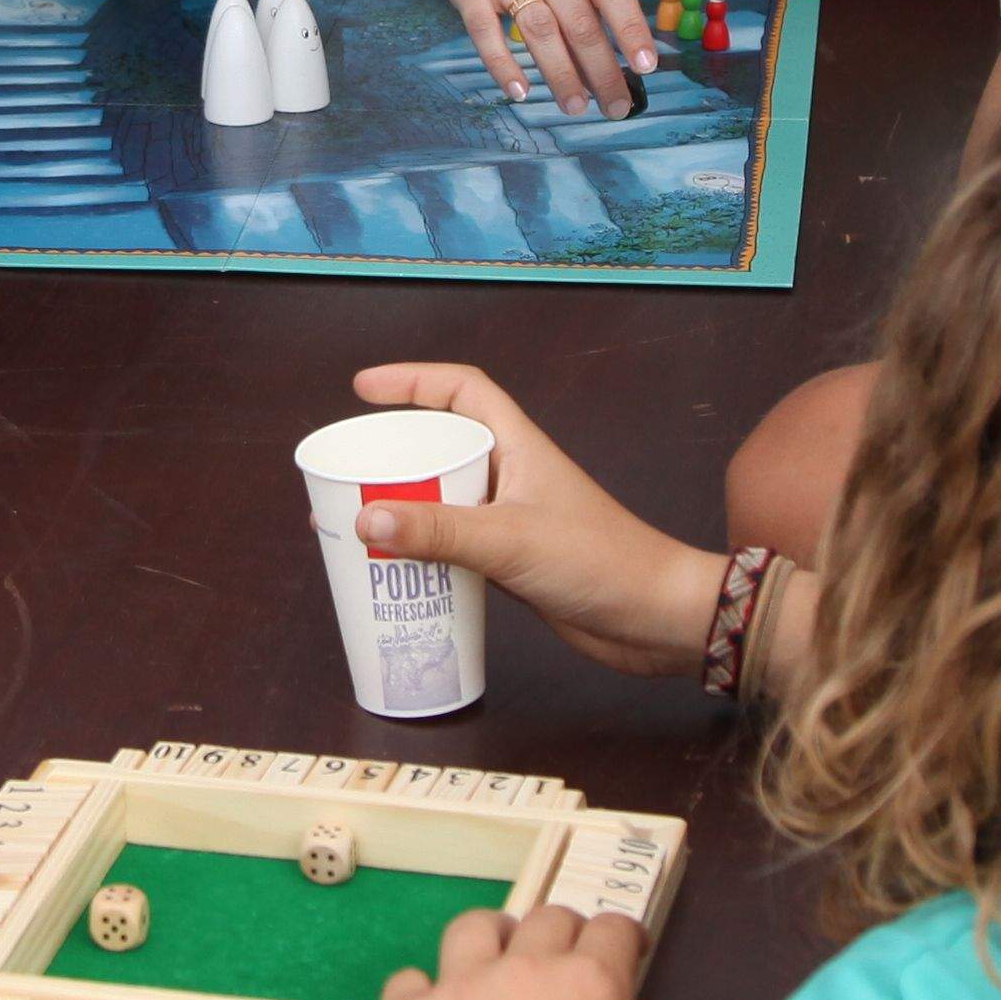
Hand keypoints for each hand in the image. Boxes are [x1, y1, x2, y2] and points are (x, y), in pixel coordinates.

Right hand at [344, 364, 725, 680]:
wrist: (655, 619)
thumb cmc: (600, 562)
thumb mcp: (509, 541)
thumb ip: (438, 531)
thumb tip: (365, 520)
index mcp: (518, 447)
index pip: (462, 390)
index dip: (412, 381)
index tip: (362, 390)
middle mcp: (512, 476)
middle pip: (442, 446)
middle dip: (392, 455)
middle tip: (345, 473)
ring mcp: (512, 519)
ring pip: (443, 499)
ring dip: (402, 508)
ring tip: (352, 524)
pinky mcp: (513, 562)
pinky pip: (453, 545)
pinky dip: (422, 552)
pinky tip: (393, 573)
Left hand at [375, 904, 698, 999]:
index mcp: (592, 982)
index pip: (614, 929)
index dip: (626, 937)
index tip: (628, 953)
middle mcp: (525, 969)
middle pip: (547, 920)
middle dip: (565, 932)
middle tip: (566, 963)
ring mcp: (459, 989)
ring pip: (473, 928)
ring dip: (493, 938)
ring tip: (496, 963)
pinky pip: (408, 980)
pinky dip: (423, 991)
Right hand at [417, 0, 656, 117]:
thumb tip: (616, 50)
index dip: (631, 28)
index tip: (648, 66)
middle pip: (580, 20)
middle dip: (602, 69)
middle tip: (616, 106)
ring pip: (541, 30)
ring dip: (562, 75)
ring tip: (576, 107)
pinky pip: (488, 33)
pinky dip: (504, 66)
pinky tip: (519, 92)